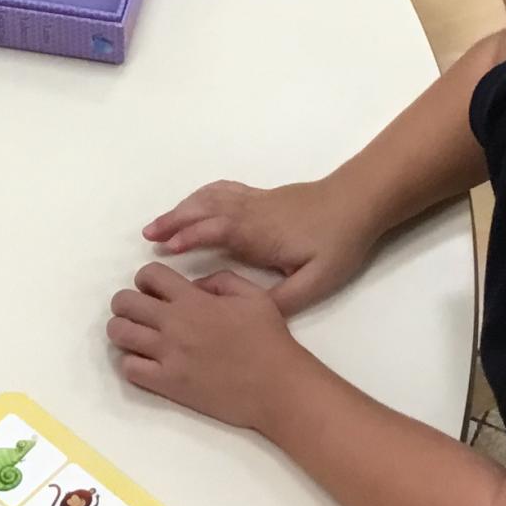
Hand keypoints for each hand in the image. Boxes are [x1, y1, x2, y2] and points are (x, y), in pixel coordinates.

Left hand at [107, 264, 310, 431]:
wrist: (277, 387)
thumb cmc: (270, 340)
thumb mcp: (252, 295)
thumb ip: (220, 280)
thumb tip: (193, 284)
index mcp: (193, 299)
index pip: (148, 274)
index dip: (147, 279)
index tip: (155, 290)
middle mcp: (173, 323)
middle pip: (124, 302)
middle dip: (127, 302)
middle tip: (140, 312)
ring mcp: (168, 355)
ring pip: (119, 333)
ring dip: (122, 330)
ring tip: (136, 336)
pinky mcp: (168, 384)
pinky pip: (129, 369)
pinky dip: (131, 362)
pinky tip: (146, 362)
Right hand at [143, 177, 376, 313]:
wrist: (357, 203)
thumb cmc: (338, 244)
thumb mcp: (317, 281)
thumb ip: (283, 299)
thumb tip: (249, 315)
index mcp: (259, 233)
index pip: (215, 231)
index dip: (189, 238)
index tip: (164, 250)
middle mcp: (250, 212)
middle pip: (204, 211)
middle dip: (174, 222)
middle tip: (147, 237)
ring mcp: (254, 200)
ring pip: (209, 199)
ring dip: (181, 209)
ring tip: (159, 225)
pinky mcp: (261, 196)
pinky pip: (221, 190)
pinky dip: (200, 196)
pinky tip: (192, 205)